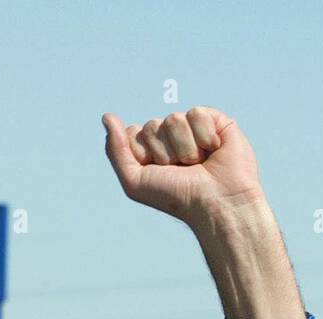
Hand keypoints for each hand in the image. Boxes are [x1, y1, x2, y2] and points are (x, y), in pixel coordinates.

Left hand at [102, 107, 261, 226]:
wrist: (215, 201)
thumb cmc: (174, 196)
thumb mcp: (134, 181)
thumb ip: (116, 150)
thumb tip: (107, 116)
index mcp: (148, 150)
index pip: (132, 134)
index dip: (143, 154)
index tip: (157, 172)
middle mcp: (168, 137)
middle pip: (151, 126)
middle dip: (164, 152)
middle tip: (181, 169)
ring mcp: (191, 127)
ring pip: (173, 120)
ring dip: (184, 148)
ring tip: (198, 163)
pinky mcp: (214, 120)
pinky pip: (196, 113)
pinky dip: (203, 136)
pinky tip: (213, 150)